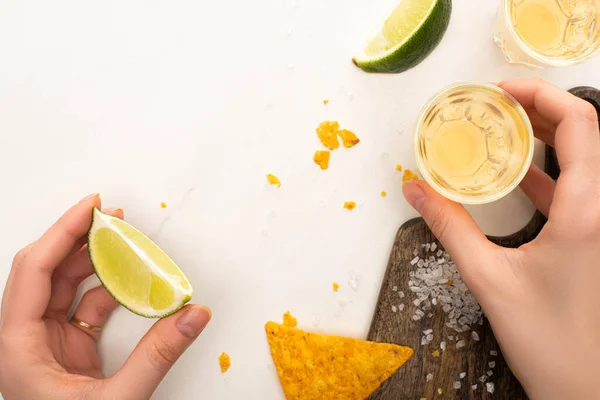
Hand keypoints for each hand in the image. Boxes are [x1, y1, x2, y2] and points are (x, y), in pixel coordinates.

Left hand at [0, 194, 210, 399]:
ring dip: (96, 263)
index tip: (90, 207)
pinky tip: (133, 283)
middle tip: (112, 216)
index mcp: (17, 345)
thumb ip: (159, 356)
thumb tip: (194, 315)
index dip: (61, 231)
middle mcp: (25, 337)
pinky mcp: (66, 350)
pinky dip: (111, 292)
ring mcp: (46, 342)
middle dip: (80, 238)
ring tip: (126, 242)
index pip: (33, 270)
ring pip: (67, 286)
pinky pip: (87, 308)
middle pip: (47, 270)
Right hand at [403, 78, 599, 399]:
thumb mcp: (488, 279)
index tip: (502, 90)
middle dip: (538, 112)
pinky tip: (515, 178)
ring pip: (580, 162)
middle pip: (581, 135)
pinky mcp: (594, 242)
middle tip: (495, 105)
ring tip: (502, 132)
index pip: (579, 125)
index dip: (542, 95)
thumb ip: (450, 228)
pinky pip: (575, 191)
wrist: (587, 390)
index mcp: (588, 213)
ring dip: (542, 141)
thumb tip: (417, 191)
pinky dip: (546, 175)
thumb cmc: (552, 343)